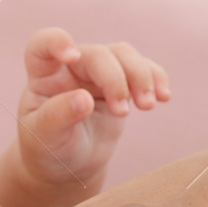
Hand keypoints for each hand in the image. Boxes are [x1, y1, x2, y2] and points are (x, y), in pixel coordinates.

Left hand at [12, 28, 169, 189]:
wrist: (69, 165)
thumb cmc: (49, 149)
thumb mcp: (46, 138)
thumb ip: (59, 116)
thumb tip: (84, 99)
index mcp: (43, 75)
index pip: (44, 44)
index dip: (57, 41)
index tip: (72, 56)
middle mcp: (71, 67)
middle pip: (97, 54)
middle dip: (115, 79)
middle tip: (123, 113)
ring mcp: (97, 73)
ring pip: (123, 55)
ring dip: (140, 76)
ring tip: (148, 106)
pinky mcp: (121, 84)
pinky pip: (142, 70)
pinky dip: (156, 78)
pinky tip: (164, 97)